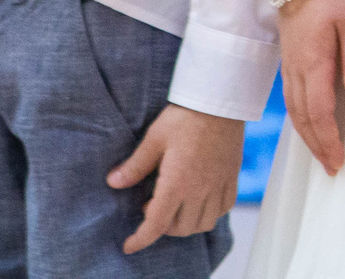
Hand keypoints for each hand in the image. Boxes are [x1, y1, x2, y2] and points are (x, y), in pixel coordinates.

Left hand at [108, 105, 243, 254]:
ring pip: (204, 223)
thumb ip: (135, 165)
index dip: (141, 239)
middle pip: (181, 228)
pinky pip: (224, 208)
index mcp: (177, 182)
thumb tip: (113, 182)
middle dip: (162, 227)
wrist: (220, 100)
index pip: (157, 224)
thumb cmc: (185, 117)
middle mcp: (200, 189)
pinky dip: (210, 213)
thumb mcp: (154, 139)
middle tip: (152, 206)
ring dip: (187, 223)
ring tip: (176, 206)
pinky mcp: (231, 176)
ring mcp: (218, 184)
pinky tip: (200, 200)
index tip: (130, 245)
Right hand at [278, 0, 344, 175]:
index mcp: (312, 63)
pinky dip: (300, 117)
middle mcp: (295, 69)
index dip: (328, 141)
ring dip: (307, 135)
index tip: (339, 162)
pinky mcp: (288, 57)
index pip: (318, 113)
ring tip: (322, 154)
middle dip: (317, 146)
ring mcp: (288, 63)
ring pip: (293, 110)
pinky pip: (290, 96)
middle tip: (332, 169)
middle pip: (303, 118)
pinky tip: (308, 123)